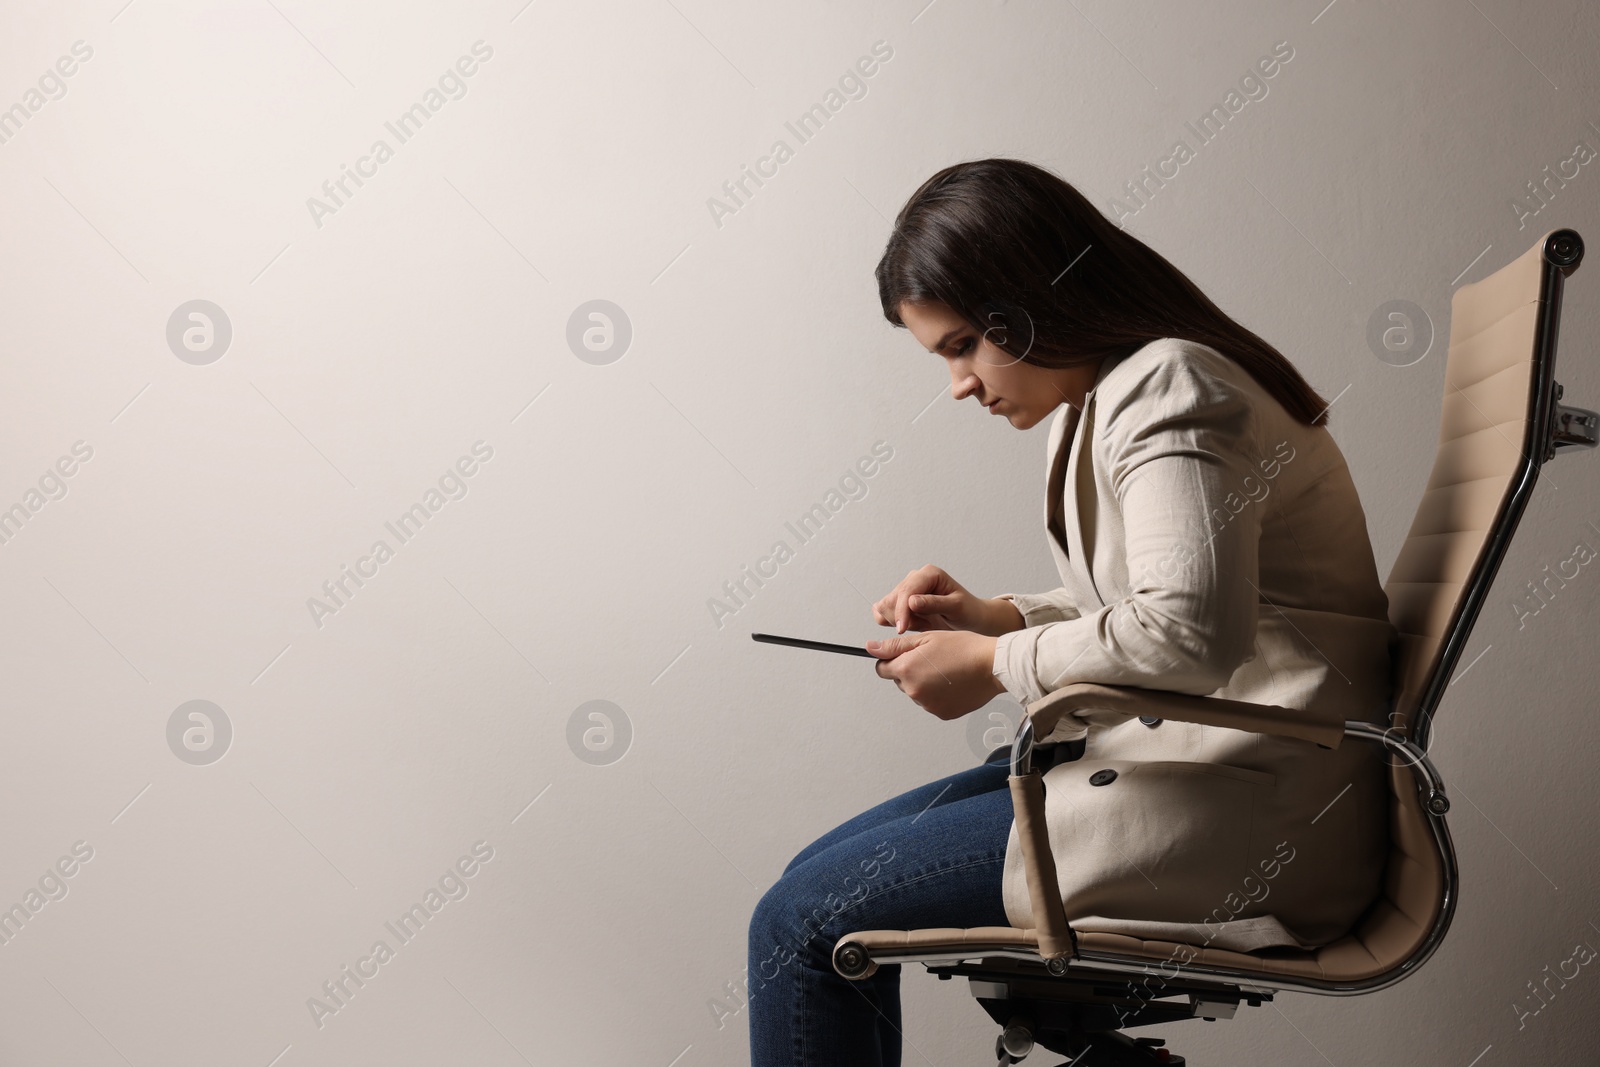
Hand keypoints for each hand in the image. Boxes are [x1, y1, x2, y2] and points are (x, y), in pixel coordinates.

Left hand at [866, 630, 1004, 720]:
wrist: (992, 665)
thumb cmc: (963, 648)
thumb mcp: (926, 638)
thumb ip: (894, 645)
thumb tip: (871, 648)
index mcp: (906, 670)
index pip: (881, 669)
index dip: (892, 659)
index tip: (905, 655)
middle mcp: (914, 691)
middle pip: (900, 681)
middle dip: (910, 670)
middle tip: (933, 659)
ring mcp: (928, 705)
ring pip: (916, 692)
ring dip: (924, 682)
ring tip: (946, 669)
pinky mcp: (942, 713)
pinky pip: (931, 702)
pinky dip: (938, 694)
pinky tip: (952, 681)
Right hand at [871, 565, 1024, 636]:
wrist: (970, 617)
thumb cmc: (967, 610)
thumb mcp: (956, 608)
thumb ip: (934, 604)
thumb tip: (911, 602)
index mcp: (929, 574)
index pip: (906, 591)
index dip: (901, 611)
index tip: (902, 629)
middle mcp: (915, 578)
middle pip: (891, 598)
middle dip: (902, 618)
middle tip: (924, 626)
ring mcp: (906, 589)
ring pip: (885, 606)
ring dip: (900, 621)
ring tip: (923, 624)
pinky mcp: (900, 601)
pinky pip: (884, 612)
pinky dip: (894, 622)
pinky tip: (914, 624)